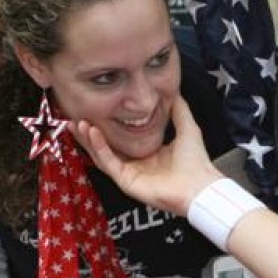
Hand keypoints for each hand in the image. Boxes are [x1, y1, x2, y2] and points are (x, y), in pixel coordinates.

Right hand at [73, 97, 222, 216]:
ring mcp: (129, 174)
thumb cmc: (196, 162)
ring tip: (78, 123)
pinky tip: (93, 133)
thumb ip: (178, 109)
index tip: (94, 111)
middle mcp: (135, 164)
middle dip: (89, 133)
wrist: (200, 185)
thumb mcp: (186, 127)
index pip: (119, 139)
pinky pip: (108, 163)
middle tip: (76, 117)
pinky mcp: (126, 182)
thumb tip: (173, 91)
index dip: (105, 126)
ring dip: (89, 140)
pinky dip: (99, 148)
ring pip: (102, 156)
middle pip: (105, 147)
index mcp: (147, 153)